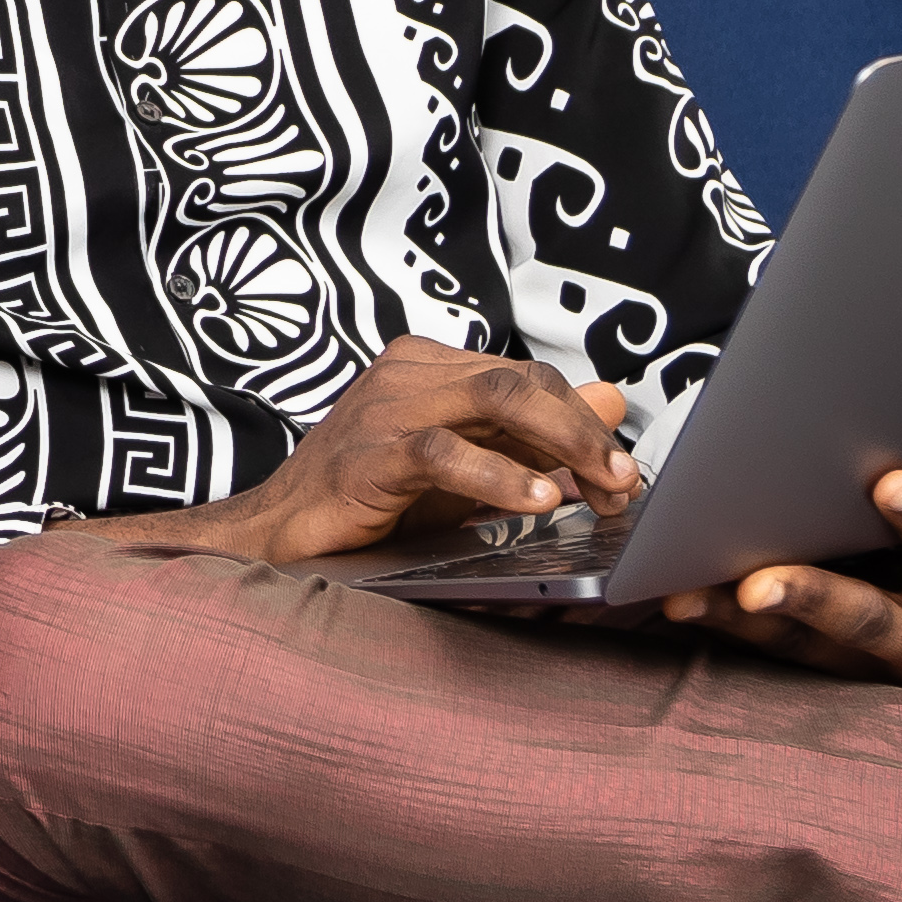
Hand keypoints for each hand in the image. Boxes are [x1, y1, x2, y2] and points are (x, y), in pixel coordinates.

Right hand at [75, 337, 643, 571]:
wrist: (278, 535)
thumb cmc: (369, 501)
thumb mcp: (466, 467)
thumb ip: (532, 435)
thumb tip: (613, 402)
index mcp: (432, 366)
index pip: (530, 378)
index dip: (585, 424)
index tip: (622, 476)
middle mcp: (411, 373)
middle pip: (523, 380)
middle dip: (584, 432)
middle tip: (624, 483)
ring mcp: (387, 407)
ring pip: (496, 399)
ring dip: (561, 443)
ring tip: (599, 488)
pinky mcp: (369, 453)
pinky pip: (445, 452)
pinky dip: (499, 476)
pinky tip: (537, 501)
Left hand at [654, 461, 901, 690]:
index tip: (891, 481)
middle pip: (864, 630)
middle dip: (813, 603)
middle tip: (759, 581)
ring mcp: (857, 669)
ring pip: (795, 646)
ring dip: (739, 617)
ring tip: (689, 588)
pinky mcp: (804, 668)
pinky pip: (749, 648)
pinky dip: (707, 620)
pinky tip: (663, 591)